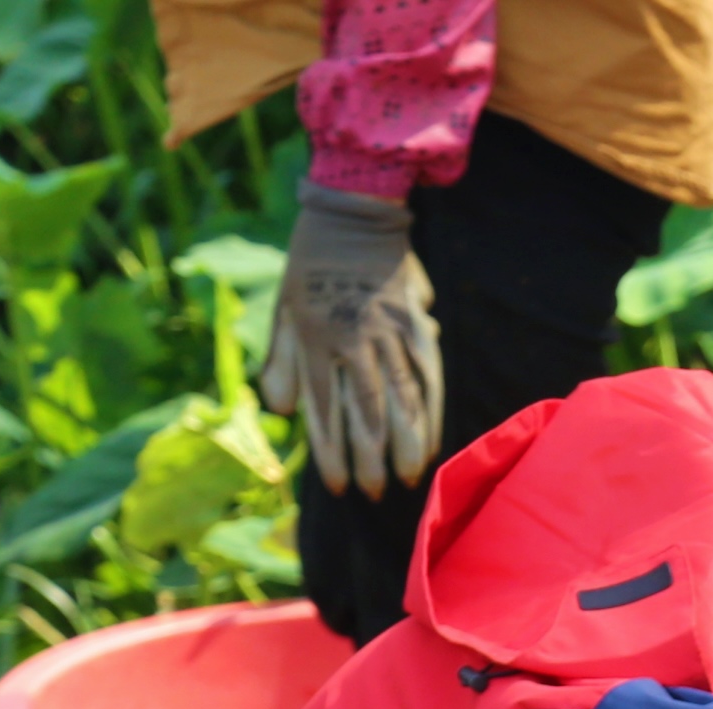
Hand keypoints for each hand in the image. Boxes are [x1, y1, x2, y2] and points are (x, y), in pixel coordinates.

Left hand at [258, 185, 443, 496]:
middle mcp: (351, 340)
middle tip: (374, 492)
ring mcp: (387, 332)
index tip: (339, 486)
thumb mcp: (282, 310)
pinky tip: (432, 438)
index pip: (323, 409)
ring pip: (401, 398)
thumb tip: (283, 413)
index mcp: (314, 339)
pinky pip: (428, 374)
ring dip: (405, 444)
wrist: (351, 213)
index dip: (331, 453)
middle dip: (370, 458)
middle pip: (365, 412)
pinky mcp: (416, 322)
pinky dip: (431, 410)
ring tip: (408, 476)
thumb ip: (281, 363)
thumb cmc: (309, 266)